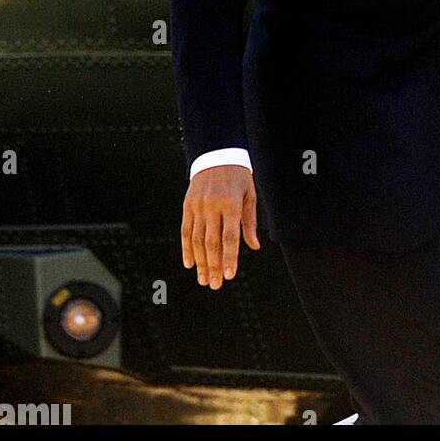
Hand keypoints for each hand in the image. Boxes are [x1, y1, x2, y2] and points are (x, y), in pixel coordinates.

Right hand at [181, 165, 259, 287]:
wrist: (216, 155)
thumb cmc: (238, 177)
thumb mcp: (249, 195)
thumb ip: (250, 222)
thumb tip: (254, 247)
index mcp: (231, 204)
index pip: (230, 237)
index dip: (229, 258)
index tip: (229, 276)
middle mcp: (212, 206)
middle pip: (212, 243)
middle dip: (213, 266)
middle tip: (214, 285)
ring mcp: (198, 206)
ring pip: (197, 240)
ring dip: (200, 262)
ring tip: (203, 279)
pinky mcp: (187, 206)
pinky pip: (185, 231)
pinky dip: (186, 249)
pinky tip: (190, 263)